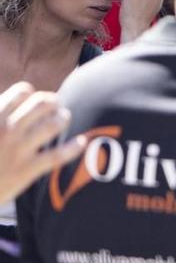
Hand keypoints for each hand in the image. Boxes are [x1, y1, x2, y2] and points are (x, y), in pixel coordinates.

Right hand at [0, 83, 82, 204]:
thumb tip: (13, 100)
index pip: (22, 92)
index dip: (33, 95)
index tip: (35, 101)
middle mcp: (7, 129)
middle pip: (41, 104)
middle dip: (53, 102)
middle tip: (57, 106)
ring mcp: (18, 149)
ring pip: (51, 126)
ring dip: (62, 119)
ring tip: (64, 118)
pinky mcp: (26, 170)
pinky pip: (56, 156)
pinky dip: (73, 147)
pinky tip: (81, 141)